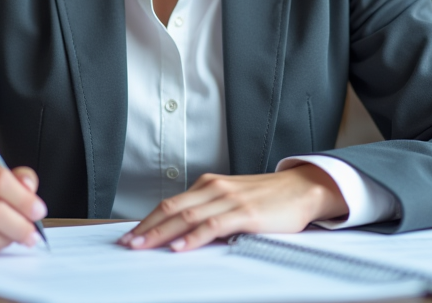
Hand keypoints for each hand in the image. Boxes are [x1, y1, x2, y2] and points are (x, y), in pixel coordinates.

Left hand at [118, 164, 347, 251]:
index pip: (171, 203)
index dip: (148, 220)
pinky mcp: (245, 213)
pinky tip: (180, 247)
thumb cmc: (269, 198)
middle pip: (172, 208)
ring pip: (187, 216)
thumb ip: (211, 211)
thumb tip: (184, 232)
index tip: (131, 235)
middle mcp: (215, 188)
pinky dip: (193, 237)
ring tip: (143, 247)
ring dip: (162, 233)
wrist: (303, 189)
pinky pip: (213, 225)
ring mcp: (229, 199)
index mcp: (210, 185)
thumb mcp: (234, 200)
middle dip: (147, 227)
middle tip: (128, 244)